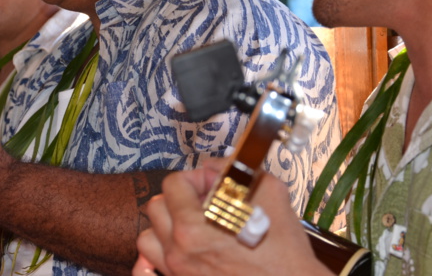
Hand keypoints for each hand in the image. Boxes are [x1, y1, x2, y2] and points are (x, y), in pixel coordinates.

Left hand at [135, 167, 330, 275]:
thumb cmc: (283, 252)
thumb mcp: (268, 193)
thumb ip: (234, 171)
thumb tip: (213, 166)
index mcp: (193, 226)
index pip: (174, 184)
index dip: (195, 177)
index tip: (212, 184)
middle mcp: (179, 251)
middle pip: (157, 207)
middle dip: (179, 198)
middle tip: (204, 202)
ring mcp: (179, 272)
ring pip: (148, 238)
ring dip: (166, 226)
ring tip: (190, 226)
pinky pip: (148, 270)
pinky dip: (154, 258)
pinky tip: (175, 251)